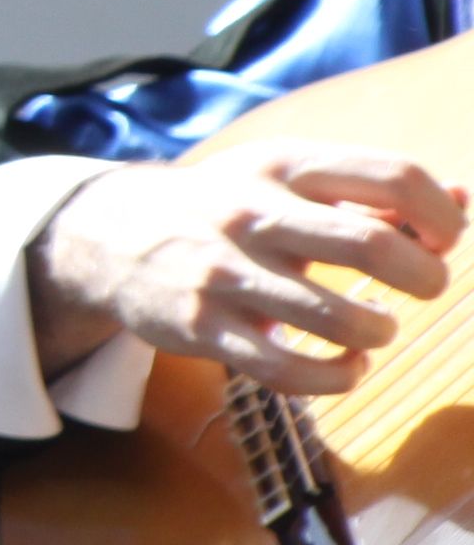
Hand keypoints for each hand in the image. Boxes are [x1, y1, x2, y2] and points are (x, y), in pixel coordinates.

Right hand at [27, 140, 462, 392]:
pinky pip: (288, 371)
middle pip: (372, 245)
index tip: (439, 240)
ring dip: (377, 333)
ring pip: (336, 319)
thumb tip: (464, 201)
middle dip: (424, 278)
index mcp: (283, 166)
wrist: (107, 234)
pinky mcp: (200, 327)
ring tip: (374, 332)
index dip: (440, 216)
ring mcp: (224, 273)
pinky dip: (338, 377)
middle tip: (422, 288)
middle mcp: (252, 213)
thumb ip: (371, 191)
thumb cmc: (223, 205)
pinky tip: (345, 367)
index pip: (393, 177)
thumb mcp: (285, 177)